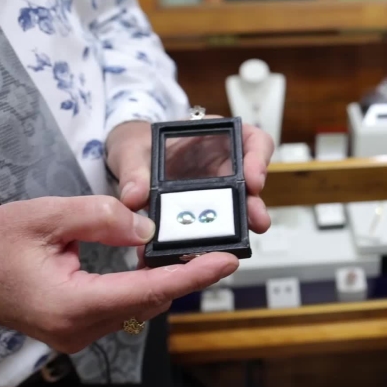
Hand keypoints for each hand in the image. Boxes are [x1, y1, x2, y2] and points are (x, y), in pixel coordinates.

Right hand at [0, 196, 237, 353]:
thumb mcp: (46, 215)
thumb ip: (102, 217)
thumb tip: (147, 227)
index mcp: (71, 304)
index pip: (147, 291)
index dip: (192, 276)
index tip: (226, 261)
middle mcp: (78, 329)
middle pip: (150, 302)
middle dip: (184, 274)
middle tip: (211, 245)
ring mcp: (78, 335)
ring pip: (139, 307)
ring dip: (163, 280)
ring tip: (185, 249)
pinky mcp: (78, 330)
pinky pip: (123, 309)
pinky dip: (142, 287)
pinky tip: (150, 263)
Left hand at [105, 119, 273, 234]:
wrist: (128, 164)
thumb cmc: (137, 146)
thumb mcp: (131, 151)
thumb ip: (133, 170)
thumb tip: (134, 197)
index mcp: (214, 136)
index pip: (252, 141)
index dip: (258, 158)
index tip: (252, 180)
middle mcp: (223, 164)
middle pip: (251, 182)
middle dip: (254, 203)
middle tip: (255, 220)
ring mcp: (218, 190)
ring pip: (238, 208)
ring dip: (241, 224)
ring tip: (239, 240)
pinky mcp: (205, 213)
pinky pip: (215, 226)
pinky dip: (211, 238)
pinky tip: (203, 249)